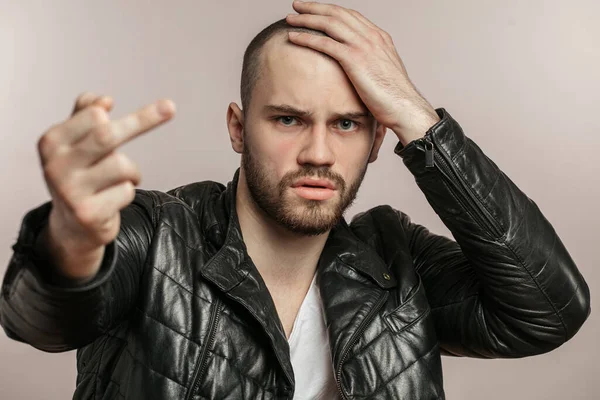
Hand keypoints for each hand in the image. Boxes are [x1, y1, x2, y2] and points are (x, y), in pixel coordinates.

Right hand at [37, 92, 174, 277]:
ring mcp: (70, 191)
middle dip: (144, 120)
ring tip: (121, 181)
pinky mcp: (88, 213)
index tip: (146, 108)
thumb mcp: (76, 143)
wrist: (71, 227)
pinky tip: (112, 200)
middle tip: (170, 107)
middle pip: (106, 135)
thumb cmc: (80, 176)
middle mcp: (55, 165)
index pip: (94, 115)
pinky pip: (126, 191)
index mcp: (52, 142)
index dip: (121, 115)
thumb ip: (85, 115)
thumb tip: (104, 100)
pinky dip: (128, 192)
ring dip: (132, 172)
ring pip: (122, 165)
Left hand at [286, 1, 439, 144]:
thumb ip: (371, 65)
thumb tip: (360, 70)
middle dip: (315, 7)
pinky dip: (307, 38)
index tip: (315, 10)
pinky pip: (325, 43)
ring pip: (329, 23)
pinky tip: (293, 36)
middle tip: (297, 6)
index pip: (350, 16)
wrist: (404, 107)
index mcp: (379, 37)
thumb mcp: (383, 74)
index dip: (330, 10)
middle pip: (338, 13)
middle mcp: (372, 36)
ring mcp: (363, 46)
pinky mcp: (354, 59)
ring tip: (291, 18)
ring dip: (307, 19)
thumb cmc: (394, 98)